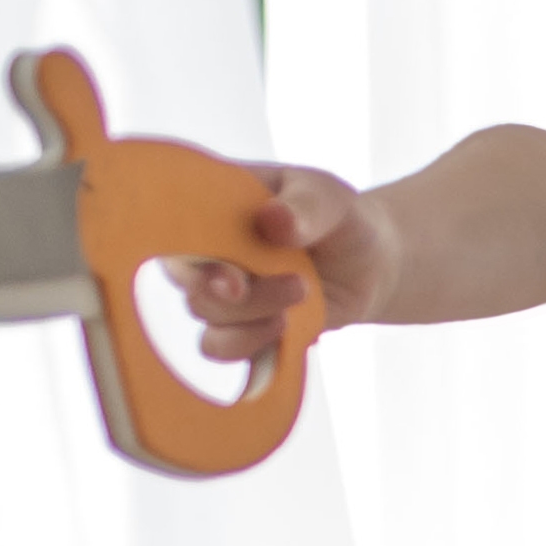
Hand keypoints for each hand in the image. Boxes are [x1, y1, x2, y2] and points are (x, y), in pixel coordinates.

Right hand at [168, 167, 393, 365]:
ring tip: (301, 293)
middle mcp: (210, 248)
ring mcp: (223, 290)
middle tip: (261, 286)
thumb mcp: (330, 198)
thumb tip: (274, 220)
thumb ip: (305, 208)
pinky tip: (287, 330)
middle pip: (186, 276)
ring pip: (207, 313)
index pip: (174, 220)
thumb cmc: (339, 219)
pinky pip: (222, 347)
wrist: (371, 265)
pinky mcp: (242, 325)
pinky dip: (251, 345)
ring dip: (250, 314)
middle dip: (218, 290)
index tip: (228, 274)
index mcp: (217, 204)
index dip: (186, 248)